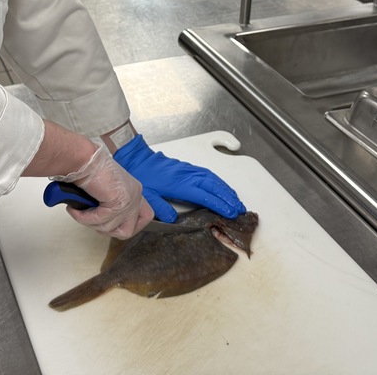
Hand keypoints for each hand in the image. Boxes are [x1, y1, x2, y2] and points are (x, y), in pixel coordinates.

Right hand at [54, 145, 152, 238]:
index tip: (113, 227)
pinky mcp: (119, 202)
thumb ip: (110, 204)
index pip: (146, 216)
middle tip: (91, 220)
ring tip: (79, 211)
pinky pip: (100, 220)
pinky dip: (84, 218)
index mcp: (134, 190)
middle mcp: (136, 194)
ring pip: (110, 228)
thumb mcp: (105, 189)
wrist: (82, 158)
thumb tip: (103, 223)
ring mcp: (129, 199)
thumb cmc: (88, 168)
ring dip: (90, 223)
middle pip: (128, 230)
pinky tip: (75, 209)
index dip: (132, 226)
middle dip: (107, 230)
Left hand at [113, 135, 245, 222]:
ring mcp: (188, 170)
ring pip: (212, 178)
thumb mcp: (146, 195)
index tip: (231, 213)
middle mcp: (187, 175)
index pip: (204, 195)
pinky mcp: (186, 167)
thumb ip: (160, 207)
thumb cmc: (141, 175)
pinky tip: (222, 187)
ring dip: (226, 189)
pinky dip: (218, 181)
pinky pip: (207, 174)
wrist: (136, 157)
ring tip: (236, 200)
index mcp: (179, 184)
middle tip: (240, 209)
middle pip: (213, 186)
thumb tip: (173, 219)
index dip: (219, 204)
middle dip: (229, 197)